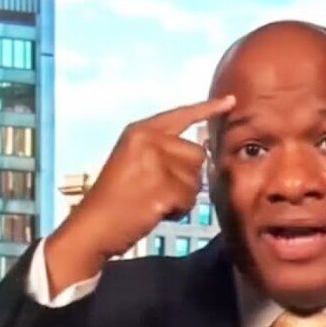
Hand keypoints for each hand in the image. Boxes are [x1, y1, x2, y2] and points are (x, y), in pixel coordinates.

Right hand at [45, 95, 235, 293]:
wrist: (94, 226)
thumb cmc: (115, 198)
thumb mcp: (133, 160)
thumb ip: (162, 150)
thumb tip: (202, 153)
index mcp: (139, 130)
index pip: (181, 115)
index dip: (208, 109)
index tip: (231, 100)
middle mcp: (149, 141)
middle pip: (197, 154)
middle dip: (186, 176)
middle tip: (158, 189)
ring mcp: (156, 163)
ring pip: (197, 179)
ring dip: (183, 195)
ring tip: (154, 200)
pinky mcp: (163, 188)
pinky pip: (190, 200)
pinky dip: (178, 211)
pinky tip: (155, 211)